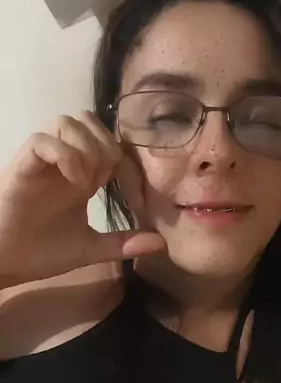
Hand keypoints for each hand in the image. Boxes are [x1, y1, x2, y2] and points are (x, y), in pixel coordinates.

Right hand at [0, 111, 163, 287]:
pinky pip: (42, 141)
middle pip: (89, 120)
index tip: (136, 197)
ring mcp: (42, 162)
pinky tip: (74, 182)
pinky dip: (64, 155)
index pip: (110, 142)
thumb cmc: (40, 252)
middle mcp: (63, 161)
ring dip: (85, 146)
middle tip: (107, 179)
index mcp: (81, 174)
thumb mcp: (90, 248)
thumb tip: (163, 244)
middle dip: (107, 144)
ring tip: (88, 181)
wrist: (3, 263)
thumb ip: (123, 243)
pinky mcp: (22, 167)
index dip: (129, 160)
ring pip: (66, 121)